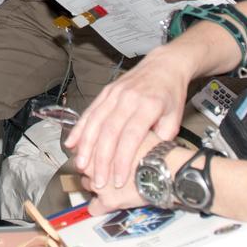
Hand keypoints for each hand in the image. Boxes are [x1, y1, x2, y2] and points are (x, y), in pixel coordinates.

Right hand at [66, 47, 191, 190]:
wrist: (164, 65)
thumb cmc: (171, 94)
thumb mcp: (175, 118)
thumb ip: (162, 140)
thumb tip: (150, 161)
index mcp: (149, 105)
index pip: (132, 136)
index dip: (123, 160)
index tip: (118, 181)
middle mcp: (128, 98)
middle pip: (109, 132)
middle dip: (101, 160)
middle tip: (97, 181)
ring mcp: (114, 94)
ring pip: (95, 122)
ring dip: (86, 146)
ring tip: (81, 167)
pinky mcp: (106, 92)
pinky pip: (89, 112)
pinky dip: (79, 129)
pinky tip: (71, 143)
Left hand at [80, 132, 162, 213]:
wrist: (163, 168)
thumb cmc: (153, 149)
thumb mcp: (130, 131)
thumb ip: (115, 135)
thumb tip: (115, 134)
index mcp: (95, 144)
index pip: (81, 149)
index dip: (91, 153)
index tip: (97, 155)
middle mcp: (91, 163)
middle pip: (83, 167)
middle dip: (94, 169)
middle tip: (107, 169)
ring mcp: (98, 183)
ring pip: (87, 186)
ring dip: (97, 186)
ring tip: (112, 185)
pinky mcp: (107, 200)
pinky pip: (94, 208)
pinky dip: (99, 207)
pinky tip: (108, 203)